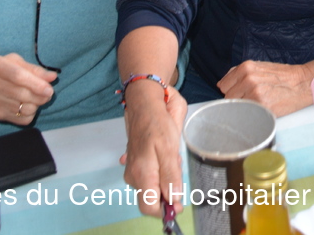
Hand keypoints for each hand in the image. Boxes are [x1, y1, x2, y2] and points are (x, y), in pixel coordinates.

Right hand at [0, 53, 56, 124]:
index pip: (18, 77)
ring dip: (37, 104)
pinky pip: (22, 119)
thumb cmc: (5, 70)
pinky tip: (28, 104)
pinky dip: (31, 113)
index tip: (49, 89)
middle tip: (49, 93)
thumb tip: (52, 77)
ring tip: (38, 97)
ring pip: (24, 109)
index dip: (36, 84)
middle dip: (41, 96)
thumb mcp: (17, 62)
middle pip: (22, 94)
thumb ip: (36, 69)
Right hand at [120, 82, 187, 216]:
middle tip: (176, 164)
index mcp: (141, 175)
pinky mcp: (135, 163)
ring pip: (155, 184)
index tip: (180, 202)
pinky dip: (161, 167)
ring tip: (171, 153)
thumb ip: (171, 176)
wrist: (144, 104)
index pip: (149, 207)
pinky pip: (152, 173)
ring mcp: (133, 170)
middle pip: (154, 197)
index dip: (165, 209)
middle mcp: (133, 176)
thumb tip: (174, 200)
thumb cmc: (157, 123)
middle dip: (169, 186)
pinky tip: (163, 152)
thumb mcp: (170, 149)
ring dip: (167, 174)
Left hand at [218, 60, 313, 116]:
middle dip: (237, 100)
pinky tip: (262, 110)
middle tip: (252, 99)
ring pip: (236, 107)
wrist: (303, 83)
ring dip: (245, 108)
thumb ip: (240, 74)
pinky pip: (247, 115)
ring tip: (258, 104)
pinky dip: (252, 115)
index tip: (240, 93)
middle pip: (228, 97)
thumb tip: (223, 84)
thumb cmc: (283, 76)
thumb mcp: (260, 67)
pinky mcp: (262, 106)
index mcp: (246, 68)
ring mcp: (255, 93)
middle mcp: (248, 79)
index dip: (231, 90)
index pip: (223, 85)